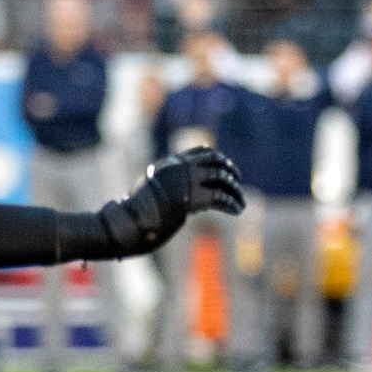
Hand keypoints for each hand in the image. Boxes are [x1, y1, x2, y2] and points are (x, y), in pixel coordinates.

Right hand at [99, 146, 245, 256]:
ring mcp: (185, 180)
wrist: (130, 220)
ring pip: (220, 177)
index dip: (217, 157)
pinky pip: (219, 197)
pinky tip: (236, 210)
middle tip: (237, 181)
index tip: (226, 166)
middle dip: (230, 170)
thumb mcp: (152, 189)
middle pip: (215, 160)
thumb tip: (181, 193)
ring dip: (234, 190)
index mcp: (171, 163)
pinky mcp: (191, 197)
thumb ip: (168, 184)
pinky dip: (230, 203)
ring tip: (241, 201)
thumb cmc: (137, 210)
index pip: (201, 151)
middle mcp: (180, 167)